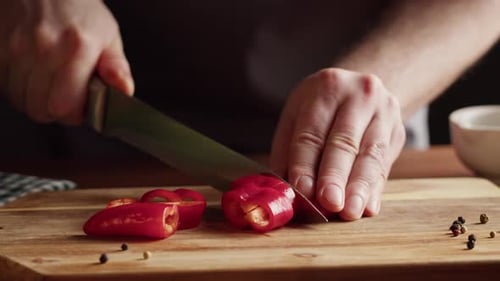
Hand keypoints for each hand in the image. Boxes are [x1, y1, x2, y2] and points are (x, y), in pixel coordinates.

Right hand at [0, 0, 133, 124]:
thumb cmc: (79, 10)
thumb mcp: (108, 36)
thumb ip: (117, 68)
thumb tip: (125, 91)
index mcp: (77, 48)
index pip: (65, 107)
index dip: (75, 114)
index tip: (81, 106)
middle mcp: (44, 48)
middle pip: (40, 110)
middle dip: (55, 110)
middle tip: (65, 96)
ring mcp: (16, 47)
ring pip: (20, 100)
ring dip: (35, 99)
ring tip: (49, 83)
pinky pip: (5, 85)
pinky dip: (18, 86)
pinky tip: (32, 74)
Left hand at [270, 68, 405, 219]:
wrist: (362, 87)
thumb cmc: (321, 107)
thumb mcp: (297, 114)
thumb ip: (288, 151)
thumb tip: (284, 189)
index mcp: (326, 87)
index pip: (313, 132)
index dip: (306, 163)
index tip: (303, 190)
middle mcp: (359, 95)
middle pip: (344, 142)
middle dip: (335, 176)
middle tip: (329, 202)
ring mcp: (384, 112)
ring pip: (370, 155)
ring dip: (359, 188)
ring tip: (349, 212)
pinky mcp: (398, 132)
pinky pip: (385, 165)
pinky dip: (375, 189)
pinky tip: (368, 207)